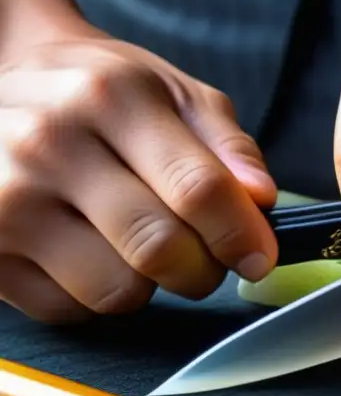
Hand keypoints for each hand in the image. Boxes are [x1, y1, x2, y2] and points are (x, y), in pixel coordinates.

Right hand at [0, 29, 278, 322]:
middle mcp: (48, 144)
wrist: (0, 86)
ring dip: (148, 284)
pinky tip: (88, 252)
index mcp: (110, 97)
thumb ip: (227, 145)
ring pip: (117, 290)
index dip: (242, 234)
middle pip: (160, 248)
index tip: (259, 256)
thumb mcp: (172, 92)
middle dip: (203, 269)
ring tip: (138, 245)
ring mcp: (4, 199)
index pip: (198, 189)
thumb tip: (260, 199)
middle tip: (206, 259)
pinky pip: (69, 309)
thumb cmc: (98, 95)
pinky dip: (94, 295)